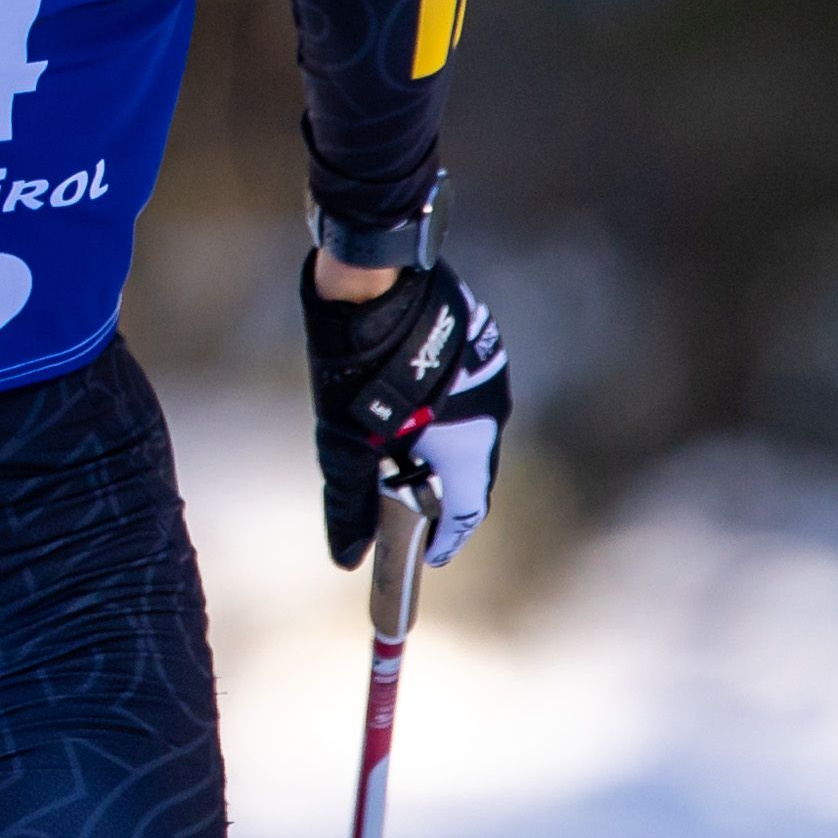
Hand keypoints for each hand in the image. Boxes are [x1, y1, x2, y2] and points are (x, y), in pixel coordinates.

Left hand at [302, 252, 508, 570]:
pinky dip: (445, 415)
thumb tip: (347, 556)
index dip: (446, 539)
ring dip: (445, 451)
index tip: (429, 556)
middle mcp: (491, 413)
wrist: (376, 280)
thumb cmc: (360, 368)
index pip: (465, 512)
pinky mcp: (479, 342)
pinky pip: (466, 394)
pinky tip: (415, 409)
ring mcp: (489, 374)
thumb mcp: (346, 446)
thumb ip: (351, 504)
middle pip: (471, 473)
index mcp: (468, 446)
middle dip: (443, 497)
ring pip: (471, 431)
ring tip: (409, 460)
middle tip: (414, 512)